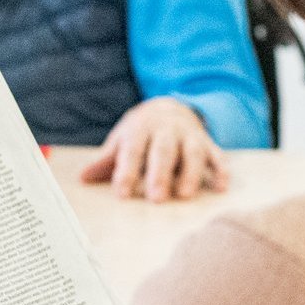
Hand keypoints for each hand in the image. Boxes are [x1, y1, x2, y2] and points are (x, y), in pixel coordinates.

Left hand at [79, 97, 228, 202]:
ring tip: (185, 195)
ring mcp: (189, 136)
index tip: (122, 194)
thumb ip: (106, 161)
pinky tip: (221, 187)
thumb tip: (83, 178)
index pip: (132, 151)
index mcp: (141, 129)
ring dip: (191, 173)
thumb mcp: (122, 140)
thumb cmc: (141, 131)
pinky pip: (218, 155)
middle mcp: (166, 130)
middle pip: (163, 151)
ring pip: (193, 152)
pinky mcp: (208, 143)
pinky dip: (221, 170)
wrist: (169, 106)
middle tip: (156, 198)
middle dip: (160, 174)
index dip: (126, 172)